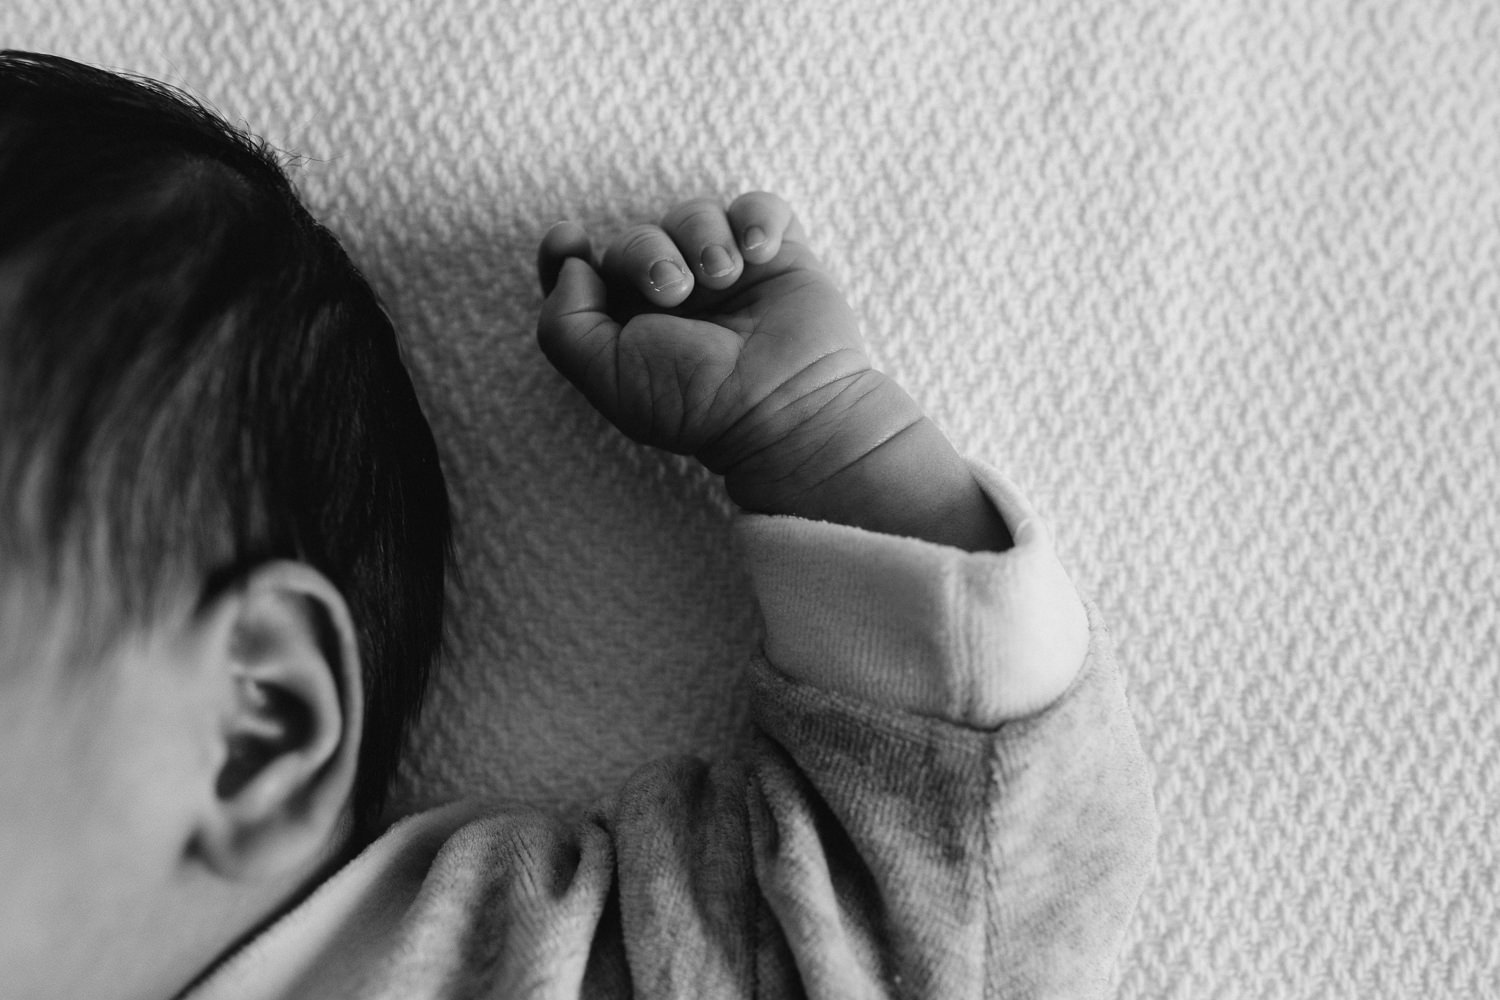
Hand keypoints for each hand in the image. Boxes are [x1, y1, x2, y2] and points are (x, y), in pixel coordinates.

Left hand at [536, 192, 1010, 550]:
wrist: (783, 409)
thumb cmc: (694, 403)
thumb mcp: (604, 376)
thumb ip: (563, 321)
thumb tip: (573, 263)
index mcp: (627, 324)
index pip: (582, 270)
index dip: (565, 250)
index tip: (571, 242)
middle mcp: (673, 296)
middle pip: (636, 237)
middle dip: (648, 252)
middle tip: (675, 291)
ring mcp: (726, 273)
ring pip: (693, 213)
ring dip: (702, 235)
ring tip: (724, 275)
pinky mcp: (777, 257)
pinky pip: (757, 206)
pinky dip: (756, 217)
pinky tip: (760, 251)